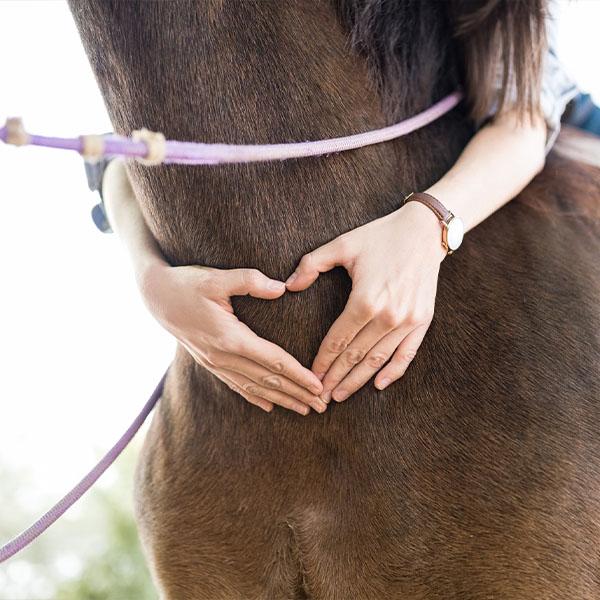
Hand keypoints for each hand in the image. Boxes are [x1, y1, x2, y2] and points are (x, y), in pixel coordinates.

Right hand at [139, 262, 325, 414]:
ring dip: (281, 400)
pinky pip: (236, 385)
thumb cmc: (187, 283)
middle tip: (322, 406)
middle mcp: (223, 356)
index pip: (273, 361)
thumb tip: (281, 288)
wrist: (155, 296)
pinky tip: (269, 406)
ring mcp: (215, 362)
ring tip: (304, 409)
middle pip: (268, 380)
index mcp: (230, 337)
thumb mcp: (217, 277)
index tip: (318, 386)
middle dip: (297, 394)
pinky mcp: (209, 362)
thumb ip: (250, 281)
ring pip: (254, 387)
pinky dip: (255, 397)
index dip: (298, 375)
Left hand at [285, 200, 445, 402]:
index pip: (337, 340)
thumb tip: (288, 286)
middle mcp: (387, 316)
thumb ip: (311, 264)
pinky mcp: (422, 321)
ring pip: (378, 359)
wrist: (424, 231)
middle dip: (335, 377)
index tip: (310, 376)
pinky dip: (393, 372)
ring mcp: (408, 321)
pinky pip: (407, 354)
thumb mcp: (342, 244)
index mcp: (364, 300)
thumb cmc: (379, 236)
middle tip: (320, 396)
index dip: (322, 361)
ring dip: (358, 380)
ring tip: (341, 395)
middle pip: (355, 355)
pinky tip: (378, 385)